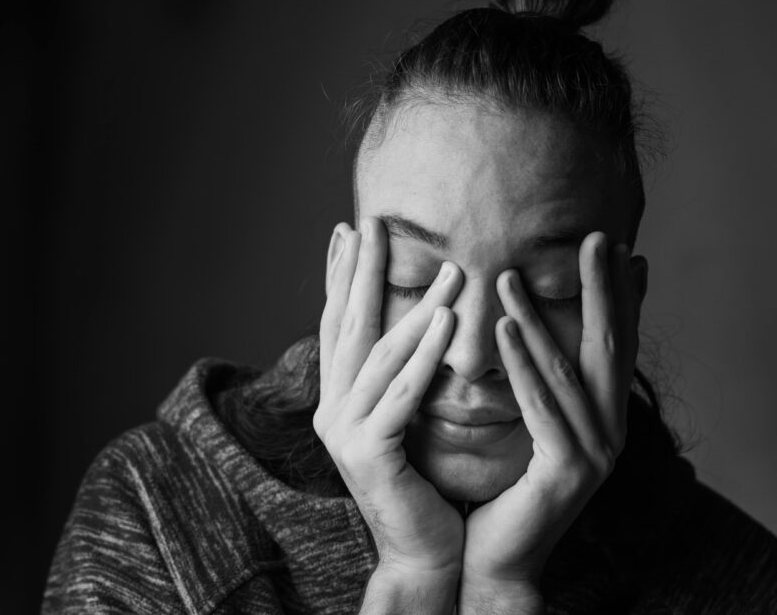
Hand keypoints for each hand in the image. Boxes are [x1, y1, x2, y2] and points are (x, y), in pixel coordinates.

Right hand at [315, 218, 462, 610]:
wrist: (425, 552)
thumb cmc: (426, 484)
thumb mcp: (406, 418)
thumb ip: (401, 374)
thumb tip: (417, 320)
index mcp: (338, 398)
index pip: (336, 324)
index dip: (340, 276)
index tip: (349, 231)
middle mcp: (331, 409)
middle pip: (346, 326)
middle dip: (361, 272)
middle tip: (375, 223)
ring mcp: (343, 431)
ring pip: (378, 354)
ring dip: (411, 305)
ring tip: (445, 266)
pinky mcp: (368, 452)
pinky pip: (399, 394)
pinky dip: (421, 355)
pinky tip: (444, 320)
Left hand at [458, 232, 642, 612]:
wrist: (497, 557)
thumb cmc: (505, 486)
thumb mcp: (528, 423)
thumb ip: (539, 380)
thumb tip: (528, 321)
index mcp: (604, 417)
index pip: (617, 343)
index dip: (620, 295)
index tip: (618, 248)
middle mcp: (610, 430)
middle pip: (611, 346)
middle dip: (604, 289)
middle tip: (597, 238)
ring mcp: (596, 452)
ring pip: (570, 370)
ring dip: (541, 317)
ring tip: (510, 273)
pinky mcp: (568, 470)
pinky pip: (542, 405)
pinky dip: (523, 362)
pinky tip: (505, 326)